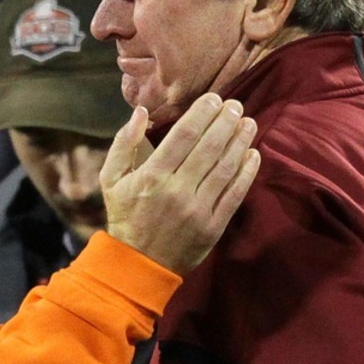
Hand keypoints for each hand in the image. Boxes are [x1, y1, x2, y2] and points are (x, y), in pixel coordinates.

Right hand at [102, 95, 258, 275]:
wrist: (138, 265)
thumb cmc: (125, 217)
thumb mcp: (111, 180)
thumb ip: (123, 144)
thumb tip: (141, 112)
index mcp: (152, 176)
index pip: (184, 135)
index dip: (202, 113)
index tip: (214, 98)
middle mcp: (177, 190)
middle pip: (209, 147)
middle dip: (225, 121)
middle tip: (236, 105)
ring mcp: (198, 209)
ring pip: (225, 167)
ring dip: (240, 142)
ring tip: (248, 123)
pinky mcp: (213, 226)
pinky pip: (235, 194)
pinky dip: (246, 172)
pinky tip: (253, 154)